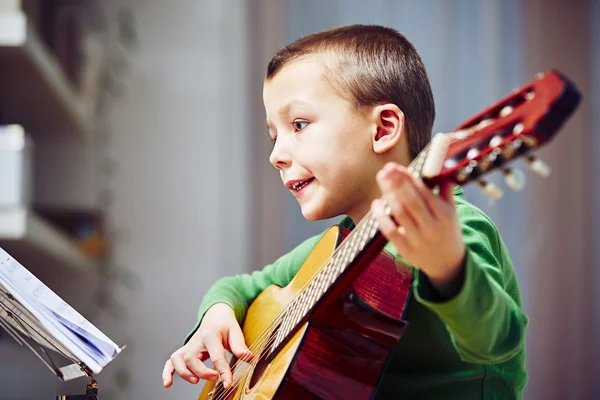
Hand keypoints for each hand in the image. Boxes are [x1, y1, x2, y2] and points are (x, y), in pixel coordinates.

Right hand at [162, 303, 252, 388]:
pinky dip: (167, 372)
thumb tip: (248, 358)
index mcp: (210, 334)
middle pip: (192, 359)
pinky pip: (171, 361)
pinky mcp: (185, 351)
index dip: (222, 371)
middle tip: (216, 377)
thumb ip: (240, 346)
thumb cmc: (225, 324)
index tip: (227, 383)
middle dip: (202, 372)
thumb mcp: (235, 331)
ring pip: (178, 360)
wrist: (215, 315)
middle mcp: (196, 340)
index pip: (215, 356)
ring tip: (195, 381)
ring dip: (184, 373)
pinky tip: (168, 383)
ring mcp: (189, 346)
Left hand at [372, 162, 465, 295]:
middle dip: (397, 183)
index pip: (424, 192)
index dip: (409, 178)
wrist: (448, 263)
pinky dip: (381, 217)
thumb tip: (440, 169)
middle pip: (410, 201)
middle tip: (386, 170)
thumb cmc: (447, 231)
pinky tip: (376, 204)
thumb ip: (444, 191)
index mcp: (444, 215)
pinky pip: (390, 231)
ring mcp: (418, 240)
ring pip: (400, 214)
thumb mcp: (451, 212)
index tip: (397, 167)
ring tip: (382, 179)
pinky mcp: (405, 250)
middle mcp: (431, 227)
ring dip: (388, 194)